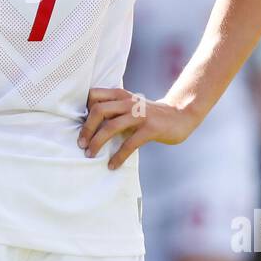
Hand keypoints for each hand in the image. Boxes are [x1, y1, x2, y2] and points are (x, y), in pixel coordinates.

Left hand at [77, 87, 197, 169]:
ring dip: (97, 143)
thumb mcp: (130, 106)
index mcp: (121, 95)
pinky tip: (113, 165)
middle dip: (86, 129)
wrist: (180, 115)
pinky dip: (118, 156)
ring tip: (90, 155)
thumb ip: (113, 110)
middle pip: (98, 110)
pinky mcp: (150, 129)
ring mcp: (139, 115)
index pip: (94, 95)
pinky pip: (129, 144)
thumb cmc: (149, 114)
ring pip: (111, 127)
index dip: (84, 109)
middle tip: (81, 144)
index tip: (80, 125)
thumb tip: (88, 125)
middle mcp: (128, 102)